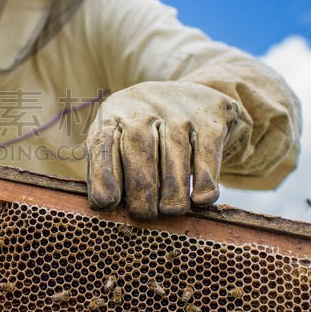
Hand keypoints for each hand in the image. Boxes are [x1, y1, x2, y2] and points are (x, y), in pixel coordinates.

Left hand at [85, 81, 239, 218]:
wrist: (192, 97)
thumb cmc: (143, 134)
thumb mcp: (118, 141)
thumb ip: (107, 170)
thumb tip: (101, 208)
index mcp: (112, 114)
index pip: (101, 142)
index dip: (103, 173)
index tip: (106, 202)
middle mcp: (142, 106)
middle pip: (139, 146)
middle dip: (142, 187)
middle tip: (145, 214)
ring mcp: (177, 109)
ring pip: (175, 150)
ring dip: (173, 188)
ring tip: (171, 211)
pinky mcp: (209, 116)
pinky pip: (206, 152)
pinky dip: (204, 180)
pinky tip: (200, 200)